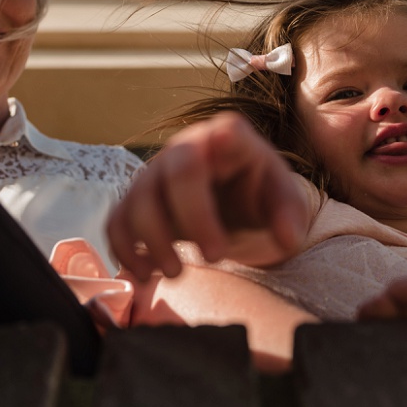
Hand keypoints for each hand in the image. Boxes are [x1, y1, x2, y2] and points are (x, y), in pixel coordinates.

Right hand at [107, 112, 310, 279]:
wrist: (234, 207)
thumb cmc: (258, 197)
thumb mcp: (283, 201)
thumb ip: (290, 215)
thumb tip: (288, 236)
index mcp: (229, 139)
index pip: (225, 131)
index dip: (220, 140)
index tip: (225, 152)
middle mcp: (185, 149)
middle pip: (177, 171)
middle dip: (193, 217)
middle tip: (217, 257)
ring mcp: (154, 174)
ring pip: (138, 199)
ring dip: (154, 242)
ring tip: (178, 273)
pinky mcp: (134, 202)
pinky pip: (116, 222)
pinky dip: (126, 251)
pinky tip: (147, 275)